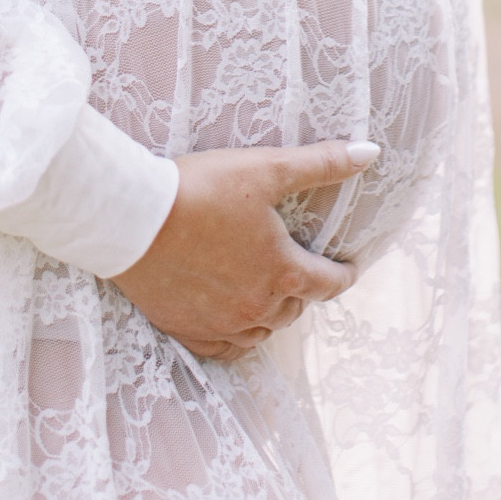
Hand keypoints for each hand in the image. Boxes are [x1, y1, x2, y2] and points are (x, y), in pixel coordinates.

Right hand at [109, 140, 377, 360]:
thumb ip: (320, 163)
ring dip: (272, 313)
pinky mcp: (187, 329)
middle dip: (303, 289)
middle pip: (295, 307)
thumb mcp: (266, 168)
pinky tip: (232, 322)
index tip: (348, 268)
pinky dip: (236, 336)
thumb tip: (369, 151)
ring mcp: (221, 324)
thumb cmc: (201, 189)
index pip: (330, 283)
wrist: (131, 218)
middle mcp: (257, 307)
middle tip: (300, 271)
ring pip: (263, 330)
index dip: (344, 274)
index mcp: (283, 271)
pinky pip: (225, 348)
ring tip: (267, 292)